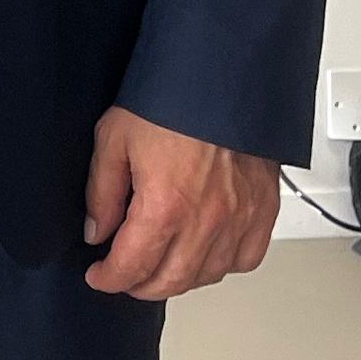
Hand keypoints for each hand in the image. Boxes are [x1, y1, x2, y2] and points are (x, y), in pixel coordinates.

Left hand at [80, 107, 280, 300]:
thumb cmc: (168, 100)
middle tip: (125, 276)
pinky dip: (223, 265)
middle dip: (140, 285)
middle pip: (170, 281)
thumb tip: (97, 231)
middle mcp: (206, 220)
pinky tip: (205, 253)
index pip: (132, 265)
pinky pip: (246, 259)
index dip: (109, 278)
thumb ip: (101, 193)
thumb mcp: (114, 139)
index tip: (99, 276)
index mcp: (164, 206)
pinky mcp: (263, 209)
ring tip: (160, 265)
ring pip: (207, 275)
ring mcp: (239, 218)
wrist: (220, 74)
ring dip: (179, 279)